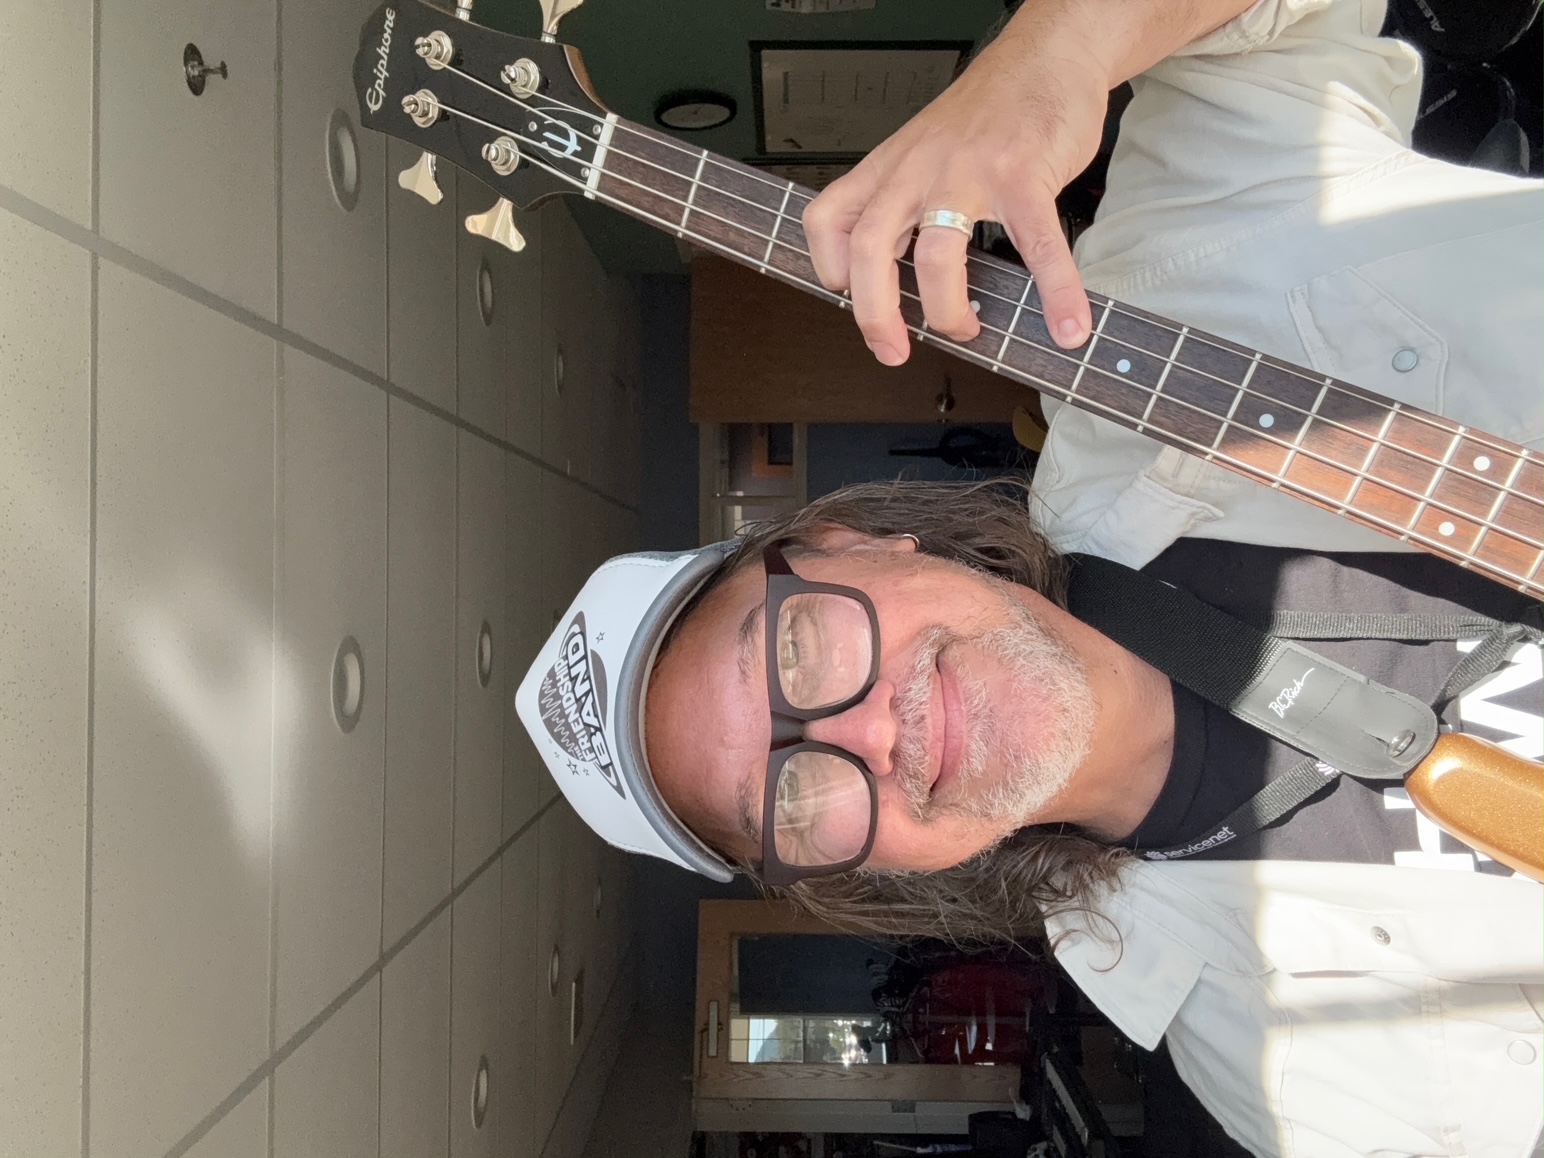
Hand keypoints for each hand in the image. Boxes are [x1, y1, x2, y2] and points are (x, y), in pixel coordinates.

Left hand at [802, 6, 1112, 364]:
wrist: (1045, 56)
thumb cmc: (988, 111)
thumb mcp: (923, 149)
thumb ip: (907, 201)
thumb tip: (906, 271)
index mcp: (889, 169)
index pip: (828, 219)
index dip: (827, 268)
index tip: (848, 298)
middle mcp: (917, 171)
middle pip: (870, 250)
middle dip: (875, 314)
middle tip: (892, 349)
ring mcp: (968, 174)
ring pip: (938, 256)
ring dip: (948, 311)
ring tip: (967, 332)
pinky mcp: (1023, 176)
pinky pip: (1036, 245)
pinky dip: (1056, 292)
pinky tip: (1068, 324)